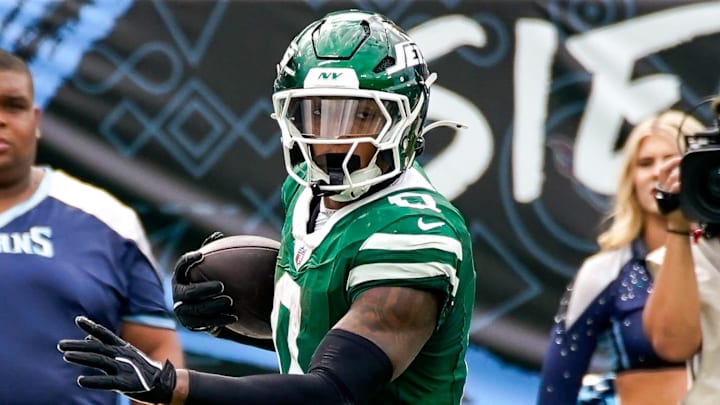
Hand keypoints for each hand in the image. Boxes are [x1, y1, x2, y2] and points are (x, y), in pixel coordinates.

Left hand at [57, 316, 175, 403]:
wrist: (163, 382)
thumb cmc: (141, 368)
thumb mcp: (125, 353)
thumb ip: (106, 346)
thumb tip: (88, 338)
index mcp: (122, 347)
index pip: (104, 334)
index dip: (91, 326)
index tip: (78, 319)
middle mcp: (122, 355)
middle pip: (97, 347)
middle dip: (78, 346)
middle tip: (60, 345)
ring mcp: (124, 368)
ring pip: (100, 361)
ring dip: (82, 358)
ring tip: (66, 356)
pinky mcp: (126, 383)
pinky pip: (107, 382)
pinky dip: (94, 381)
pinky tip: (80, 381)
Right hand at [172, 232, 237, 331]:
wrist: (205, 308)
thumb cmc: (207, 280)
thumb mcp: (207, 267)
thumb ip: (211, 252)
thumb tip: (218, 235)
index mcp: (180, 277)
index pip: (181, 267)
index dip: (188, 261)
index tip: (201, 255)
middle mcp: (178, 294)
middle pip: (189, 292)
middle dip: (204, 289)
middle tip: (221, 286)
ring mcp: (182, 310)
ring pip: (196, 309)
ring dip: (213, 306)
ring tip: (230, 301)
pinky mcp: (190, 324)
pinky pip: (204, 323)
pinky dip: (219, 320)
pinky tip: (234, 317)